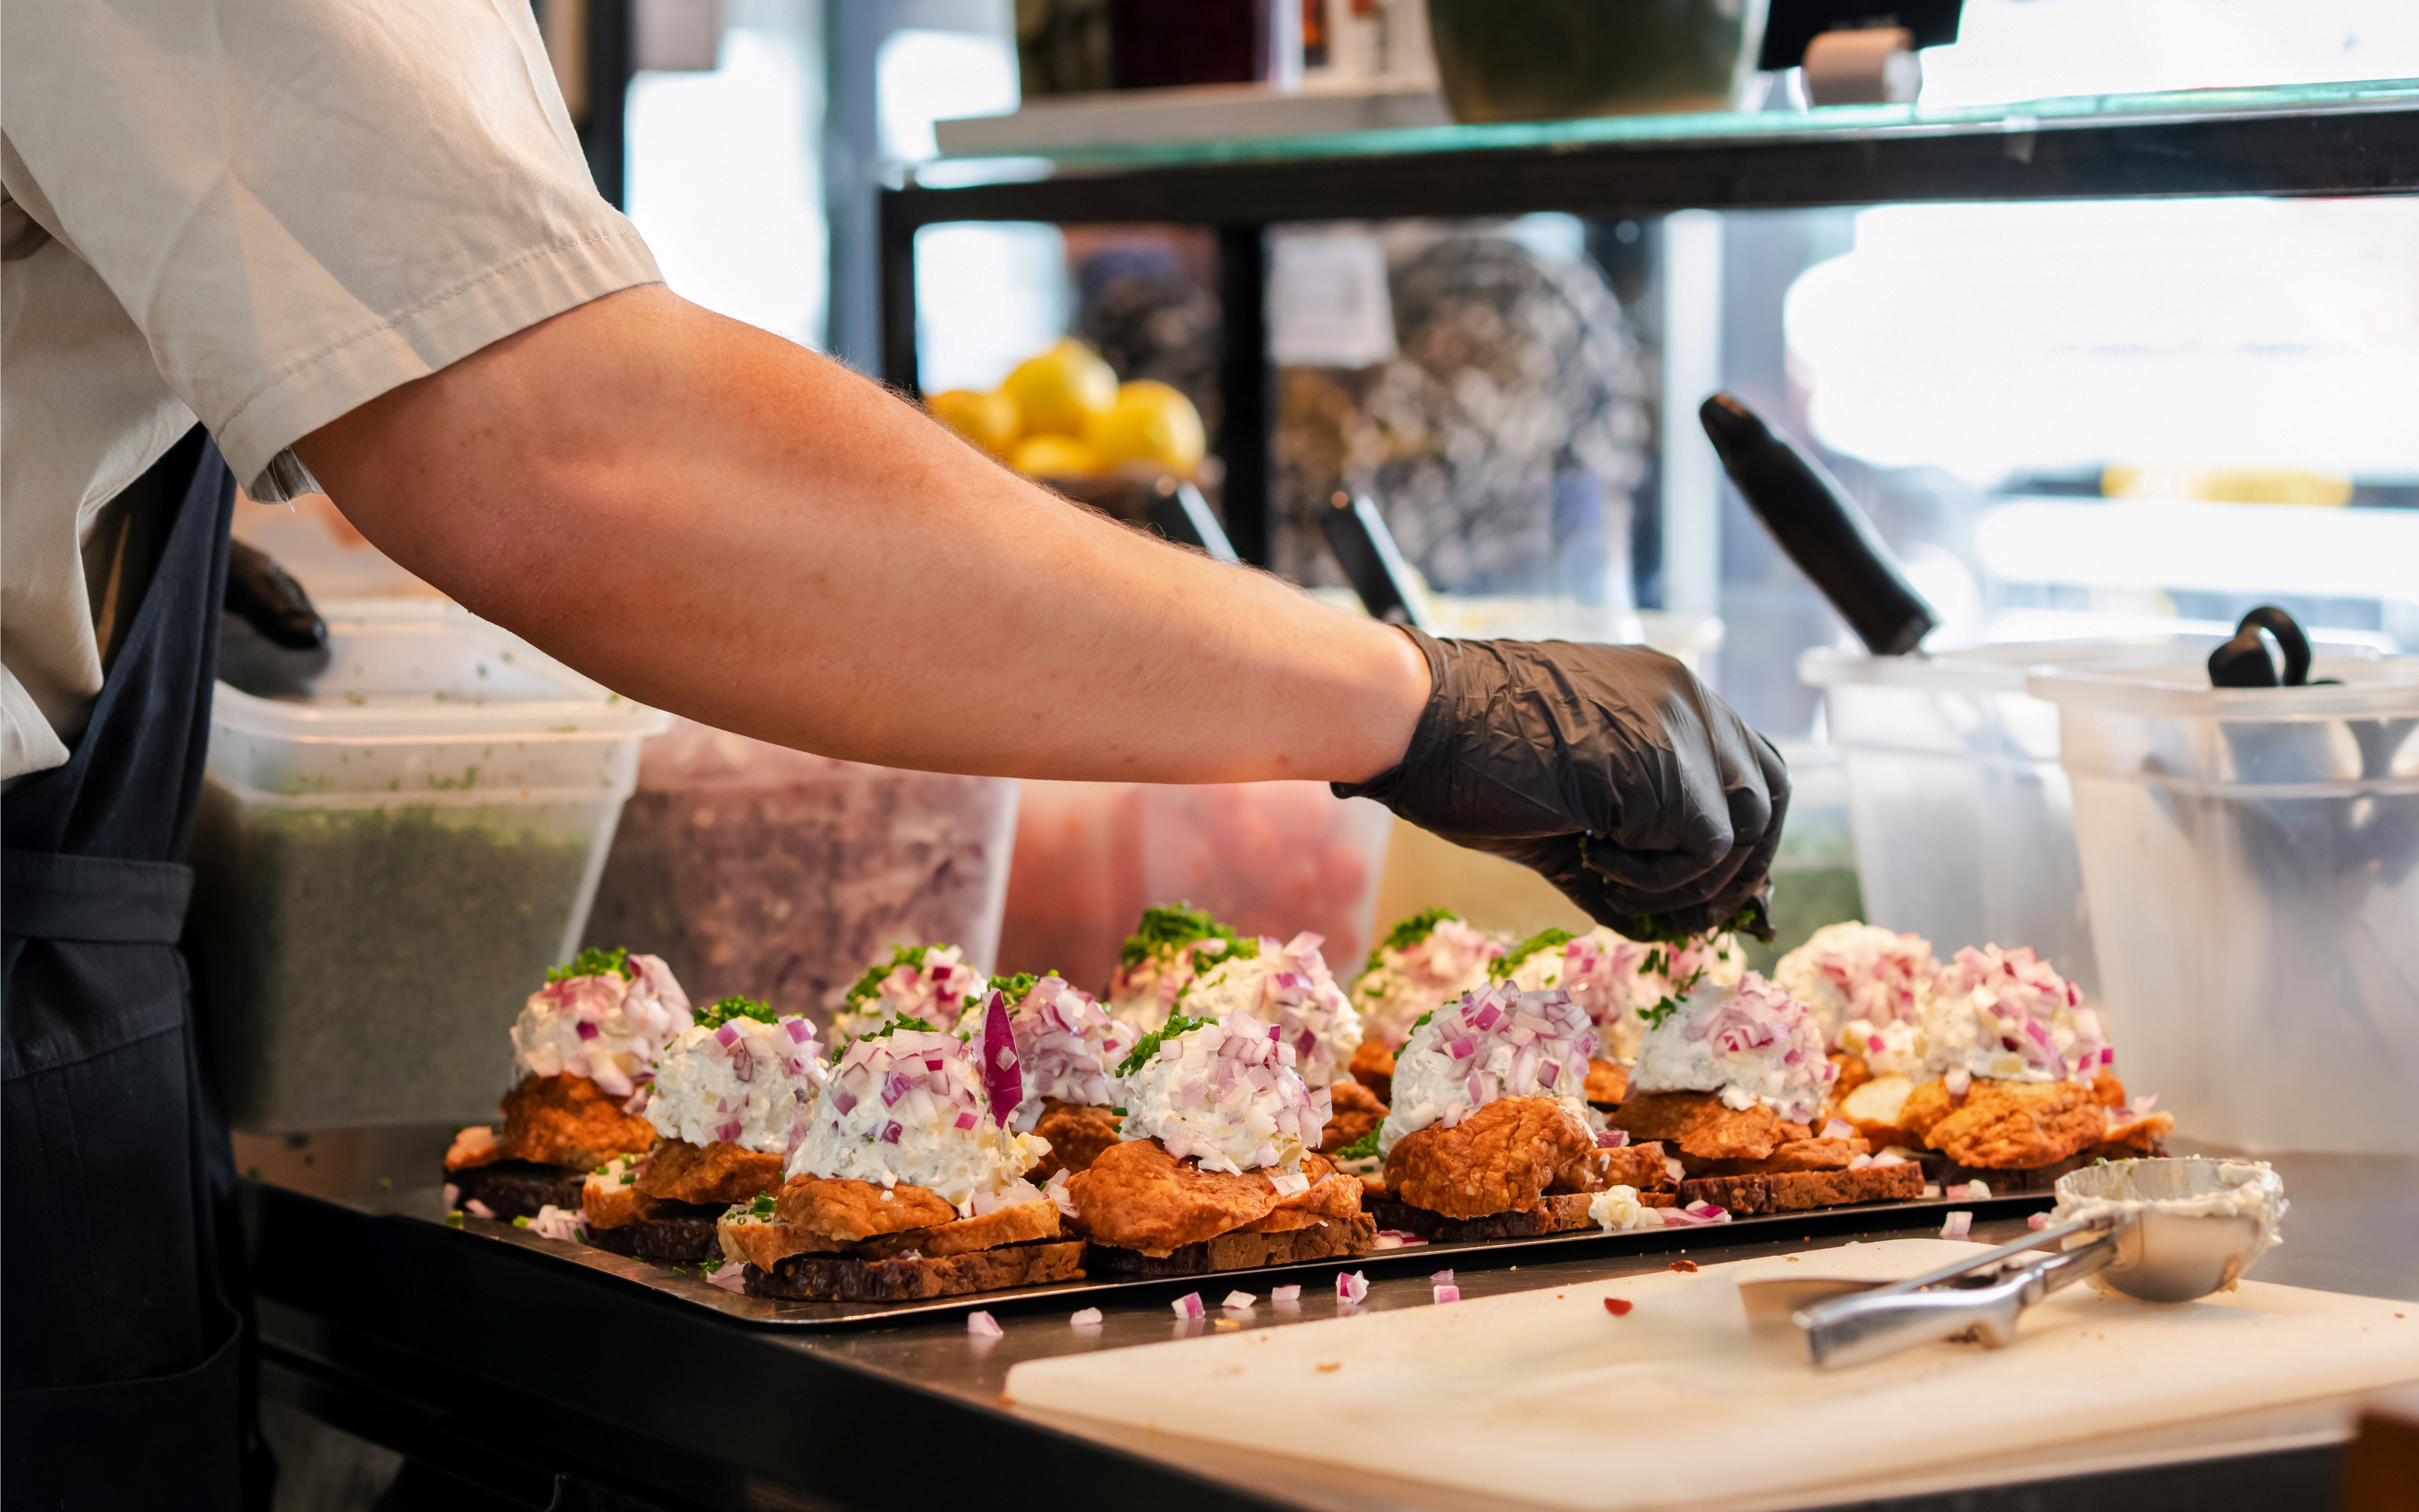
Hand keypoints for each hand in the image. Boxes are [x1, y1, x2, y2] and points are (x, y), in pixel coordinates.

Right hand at [1334, 631, 1788, 939]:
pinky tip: (1591, 861)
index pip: (1744, 765)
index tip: (1709, 892)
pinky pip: (1704, 850)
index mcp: (1662, 692)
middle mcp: (1686, 698)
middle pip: (1768, 795)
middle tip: (1690, 916)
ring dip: (1688, 881)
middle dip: (1740, 869)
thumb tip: (1674, 922)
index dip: (1739, 838)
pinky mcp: (1666, 767)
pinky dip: (1657, 879)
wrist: (1419, 719)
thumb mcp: (1568, 800)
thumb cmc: (1467, 755)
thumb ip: (1628, 840)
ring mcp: (1681, 727)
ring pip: (1744, 830)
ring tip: (1610, 881)